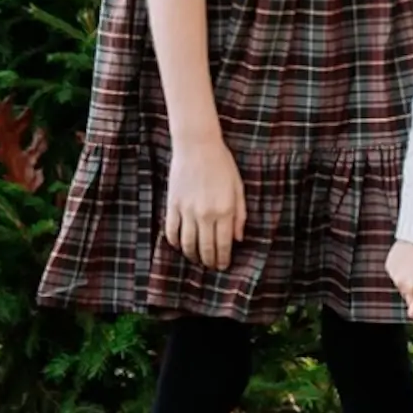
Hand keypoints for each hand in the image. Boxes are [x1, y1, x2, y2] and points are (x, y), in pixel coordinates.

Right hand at [165, 136, 245, 270]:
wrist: (198, 145)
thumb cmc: (222, 164)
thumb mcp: (238, 187)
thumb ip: (240, 214)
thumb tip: (239, 238)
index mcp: (225, 210)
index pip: (223, 244)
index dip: (223, 259)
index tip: (223, 266)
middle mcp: (205, 214)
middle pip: (205, 248)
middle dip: (209, 261)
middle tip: (210, 267)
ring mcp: (187, 211)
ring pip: (188, 244)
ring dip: (192, 255)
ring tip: (196, 259)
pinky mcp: (173, 205)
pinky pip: (171, 231)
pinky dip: (175, 242)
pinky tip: (179, 246)